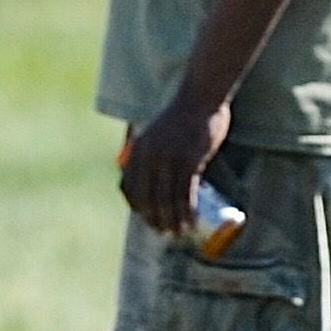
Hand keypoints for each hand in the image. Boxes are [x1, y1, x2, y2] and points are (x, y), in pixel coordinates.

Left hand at [122, 88, 230, 234]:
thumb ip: (149, 151)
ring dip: (172, 221)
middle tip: (165, 232)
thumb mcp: (156, 133)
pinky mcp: (189, 160)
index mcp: (137, 150)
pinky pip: (186, 194)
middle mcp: (148, 156)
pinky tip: (192, 221)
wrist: (201, 98)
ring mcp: (168, 159)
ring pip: (166, 200)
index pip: (130, 187)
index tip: (148, 219)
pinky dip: (188, 211)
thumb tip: (151, 175)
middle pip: (147, 198)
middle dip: (155, 220)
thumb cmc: (182, 117)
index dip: (138, 208)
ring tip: (179, 232)